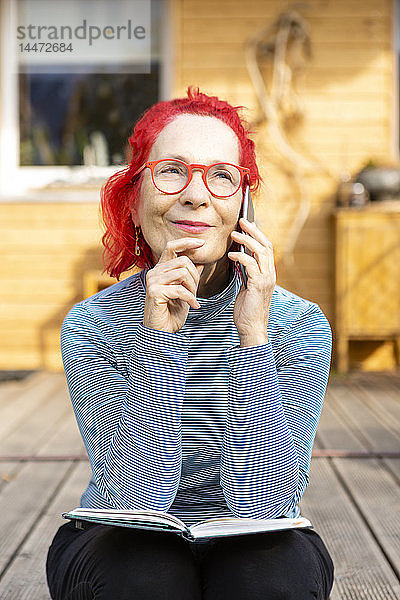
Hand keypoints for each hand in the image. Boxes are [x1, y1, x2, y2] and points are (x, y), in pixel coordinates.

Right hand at [143, 238, 204, 333]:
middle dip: (195, 276)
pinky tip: (193, 306)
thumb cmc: (172, 313)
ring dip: (193, 288)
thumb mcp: (185, 292)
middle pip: (183, 261)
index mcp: (160, 270)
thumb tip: (200, 262)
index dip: (186, 242)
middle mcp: (154, 273)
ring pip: (182, 273)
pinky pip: (180, 289)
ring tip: (193, 299)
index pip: (171, 246)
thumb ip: (190, 277)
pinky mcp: (154, 292)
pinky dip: (190, 298)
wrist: (162, 332)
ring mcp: (152, 282)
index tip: (202, 243)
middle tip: (195, 291)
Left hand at [228, 218, 275, 345]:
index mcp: (268, 273)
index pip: (266, 248)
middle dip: (253, 231)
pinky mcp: (259, 285)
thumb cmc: (247, 310)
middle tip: (241, 221)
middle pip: (265, 245)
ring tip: (234, 234)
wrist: (251, 328)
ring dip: (246, 240)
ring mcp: (266, 279)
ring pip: (260, 252)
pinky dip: (240, 257)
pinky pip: (250, 265)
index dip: (257, 234)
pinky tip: (230, 255)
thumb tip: (238, 258)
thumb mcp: (246, 287)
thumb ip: (246, 273)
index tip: (246, 225)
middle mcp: (270, 274)